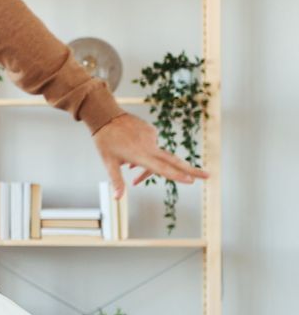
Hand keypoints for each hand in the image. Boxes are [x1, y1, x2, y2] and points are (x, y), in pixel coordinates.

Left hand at [92, 112, 207, 197]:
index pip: (162, 168)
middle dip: (192, 170)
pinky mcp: (152, 130)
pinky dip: (145, 152)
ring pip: (157, 155)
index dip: (177, 176)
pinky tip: (130, 148)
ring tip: (129, 165)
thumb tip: (117, 198)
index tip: (191, 180)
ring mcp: (152, 136)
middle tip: (209, 176)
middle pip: (174, 161)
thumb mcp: (108, 163)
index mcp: (141, 155)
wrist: (106, 115)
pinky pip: (151, 146)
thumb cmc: (105, 141)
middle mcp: (150, 146)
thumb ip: (116, 180)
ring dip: (147, 164)